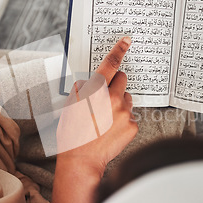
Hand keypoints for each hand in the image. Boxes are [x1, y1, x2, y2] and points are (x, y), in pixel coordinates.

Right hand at [47, 37, 137, 202]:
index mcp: (95, 91)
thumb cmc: (72, 134)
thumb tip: (89, 84)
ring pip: (127, 99)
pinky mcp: (133, 126)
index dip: (119, 50)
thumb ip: (81, 90)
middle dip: (116, 84)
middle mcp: (113, 99)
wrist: (81, 161)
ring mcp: (125, 113)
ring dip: (120, 104)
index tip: (126, 41)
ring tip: (105, 120)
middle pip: (122, 80)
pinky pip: (130, 117)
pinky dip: (123, 121)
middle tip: (105, 98)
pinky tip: (111, 131)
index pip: (110, 65)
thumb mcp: (69, 107)